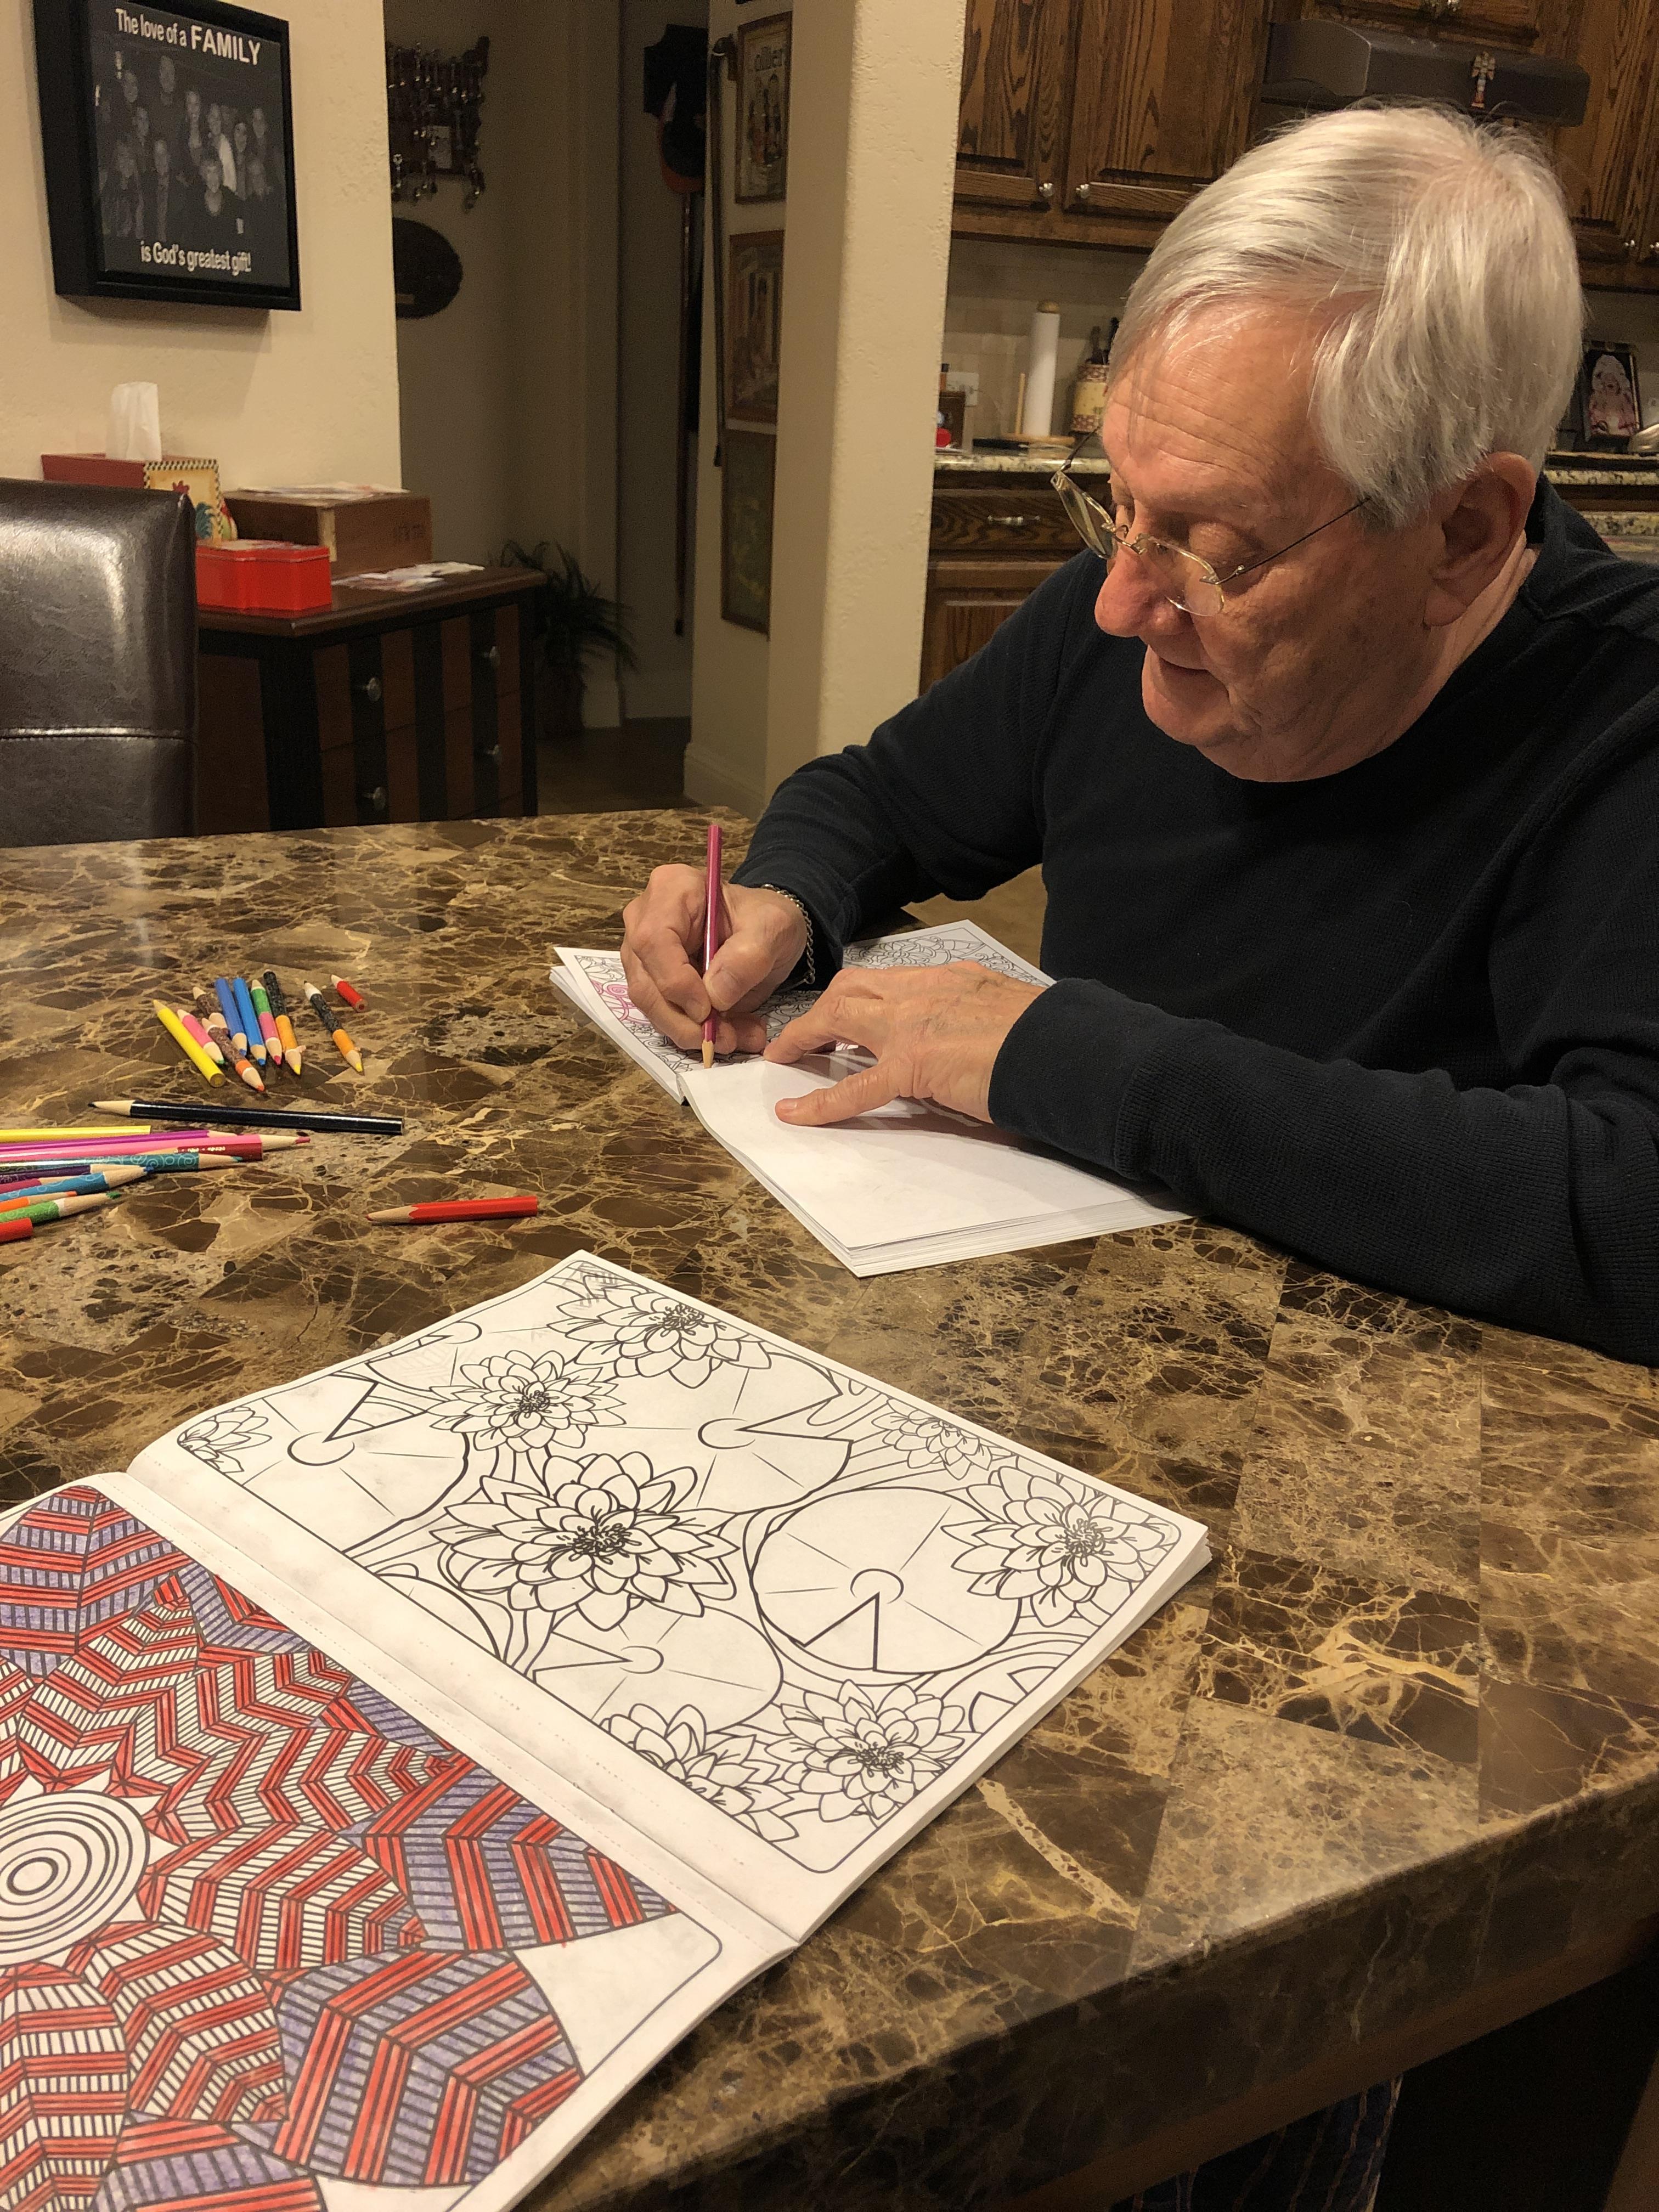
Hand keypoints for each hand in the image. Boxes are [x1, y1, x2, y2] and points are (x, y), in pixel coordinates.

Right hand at [621, 867, 807, 1055]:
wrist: (766, 931)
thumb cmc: (765, 919)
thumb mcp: (773, 928)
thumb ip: (748, 957)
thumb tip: (716, 996)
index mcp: (671, 889)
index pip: (654, 941)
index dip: (676, 982)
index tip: (708, 1010)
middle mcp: (644, 919)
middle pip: (645, 981)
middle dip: (683, 1020)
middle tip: (724, 1039)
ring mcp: (643, 953)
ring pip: (650, 1004)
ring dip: (690, 1031)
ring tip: (735, 1038)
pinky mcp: (652, 980)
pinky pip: (663, 1014)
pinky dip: (695, 1032)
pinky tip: (730, 1034)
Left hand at [764, 962, 1044, 1124]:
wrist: (1067, 1051)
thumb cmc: (1049, 1039)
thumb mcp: (1005, 1011)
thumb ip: (975, 1016)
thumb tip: (964, 1038)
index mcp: (951, 978)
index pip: (890, 979)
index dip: (860, 994)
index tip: (847, 1010)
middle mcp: (925, 990)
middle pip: (853, 987)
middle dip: (822, 1008)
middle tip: (801, 1034)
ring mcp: (914, 1025)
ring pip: (839, 1015)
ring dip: (806, 1035)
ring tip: (784, 1057)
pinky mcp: (913, 1065)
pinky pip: (854, 1087)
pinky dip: (819, 1102)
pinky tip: (795, 1115)